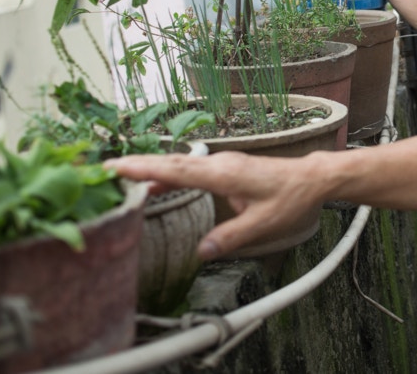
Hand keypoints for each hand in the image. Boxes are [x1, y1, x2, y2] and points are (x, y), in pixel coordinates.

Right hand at [109, 151, 323, 259]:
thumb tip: (201, 252)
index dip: (145, 170)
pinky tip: (154, 183)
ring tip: (119, 175)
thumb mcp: (262, 223)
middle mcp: (219, 163)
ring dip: (151, 168)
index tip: (116, 167)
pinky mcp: (225, 168)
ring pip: (179, 164)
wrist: (311, 178)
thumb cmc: (290, 198)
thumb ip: (231, 237)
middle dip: (138, 165)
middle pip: (172, 163)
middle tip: (104, 168)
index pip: (177, 170)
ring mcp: (221, 163)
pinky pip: (190, 168)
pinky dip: (169, 173)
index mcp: (223, 174)